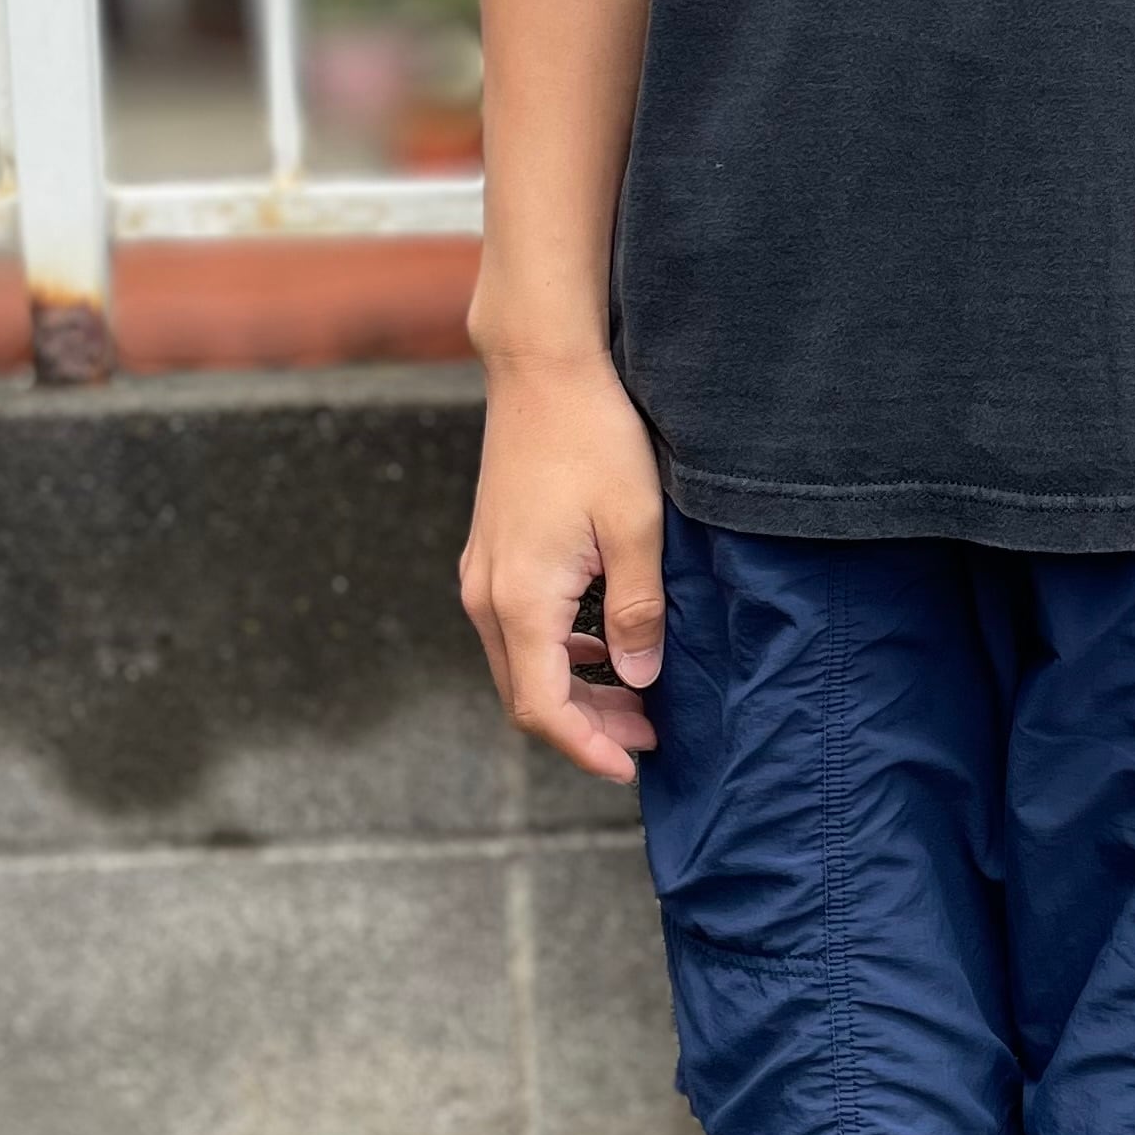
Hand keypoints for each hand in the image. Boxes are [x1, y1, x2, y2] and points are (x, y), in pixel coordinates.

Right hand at [458, 349, 665, 783]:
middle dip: (586, 727)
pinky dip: (560, 653)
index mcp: (520, 599)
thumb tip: (637, 679)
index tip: (632, 766)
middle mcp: (487, 594)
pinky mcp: (494, 554)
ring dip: (574, 690)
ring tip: (637, 697)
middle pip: (527, 694)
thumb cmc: (593, 438)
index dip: (587, 747)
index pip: (543, 707)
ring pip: (521, 663)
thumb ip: (637, 612)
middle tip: (650, 736)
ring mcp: (484, 573)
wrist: (542, 368)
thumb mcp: (636, 527)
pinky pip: (518, 628)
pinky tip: (606, 645)